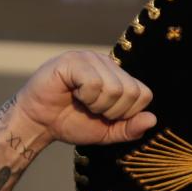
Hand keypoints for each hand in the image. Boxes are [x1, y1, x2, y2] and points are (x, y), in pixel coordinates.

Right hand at [16, 51, 155, 144]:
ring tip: (81, 101)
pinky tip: (72, 93)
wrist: (39, 123)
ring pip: (114, 89)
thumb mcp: (107, 132)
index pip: (144, 94)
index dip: (127, 114)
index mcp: (119, 76)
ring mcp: (90, 58)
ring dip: (97, 105)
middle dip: (112, 111)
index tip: (106, 115)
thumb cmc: (72, 123)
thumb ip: (130, 129)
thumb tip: (153, 120)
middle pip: (132, 92)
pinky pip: (94, 83)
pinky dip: (85, 97)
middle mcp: (107, 63)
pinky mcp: (73, 60)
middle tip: (92, 109)